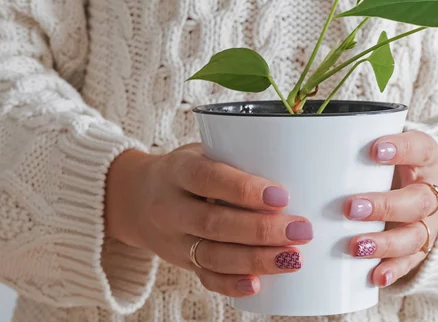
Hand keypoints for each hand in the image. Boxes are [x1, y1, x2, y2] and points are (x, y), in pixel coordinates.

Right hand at [105, 144, 312, 296]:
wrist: (136, 197)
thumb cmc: (186, 170)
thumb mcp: (201, 152)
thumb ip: (237, 159)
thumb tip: (299, 166)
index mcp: (178, 170)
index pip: (209, 179)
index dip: (245, 189)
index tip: (282, 196)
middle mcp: (170, 207)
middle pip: (215, 223)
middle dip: (262, 230)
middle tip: (301, 230)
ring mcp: (173, 239)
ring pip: (213, 255)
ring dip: (256, 259)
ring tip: (293, 258)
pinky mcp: (181, 262)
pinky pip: (205, 277)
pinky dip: (231, 284)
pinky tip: (257, 285)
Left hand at [343, 131, 437, 286]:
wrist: (414, 181)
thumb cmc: (383, 160)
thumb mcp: (375, 146)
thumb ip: (350, 146)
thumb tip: (297, 148)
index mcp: (425, 157)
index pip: (419, 148)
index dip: (401, 150)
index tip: (374, 150)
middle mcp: (430, 190)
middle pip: (418, 200)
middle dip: (384, 206)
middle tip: (350, 207)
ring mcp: (429, 221)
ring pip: (416, 235)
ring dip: (386, 243)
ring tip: (356, 247)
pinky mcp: (421, 247)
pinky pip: (411, 262)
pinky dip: (393, 270)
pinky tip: (375, 276)